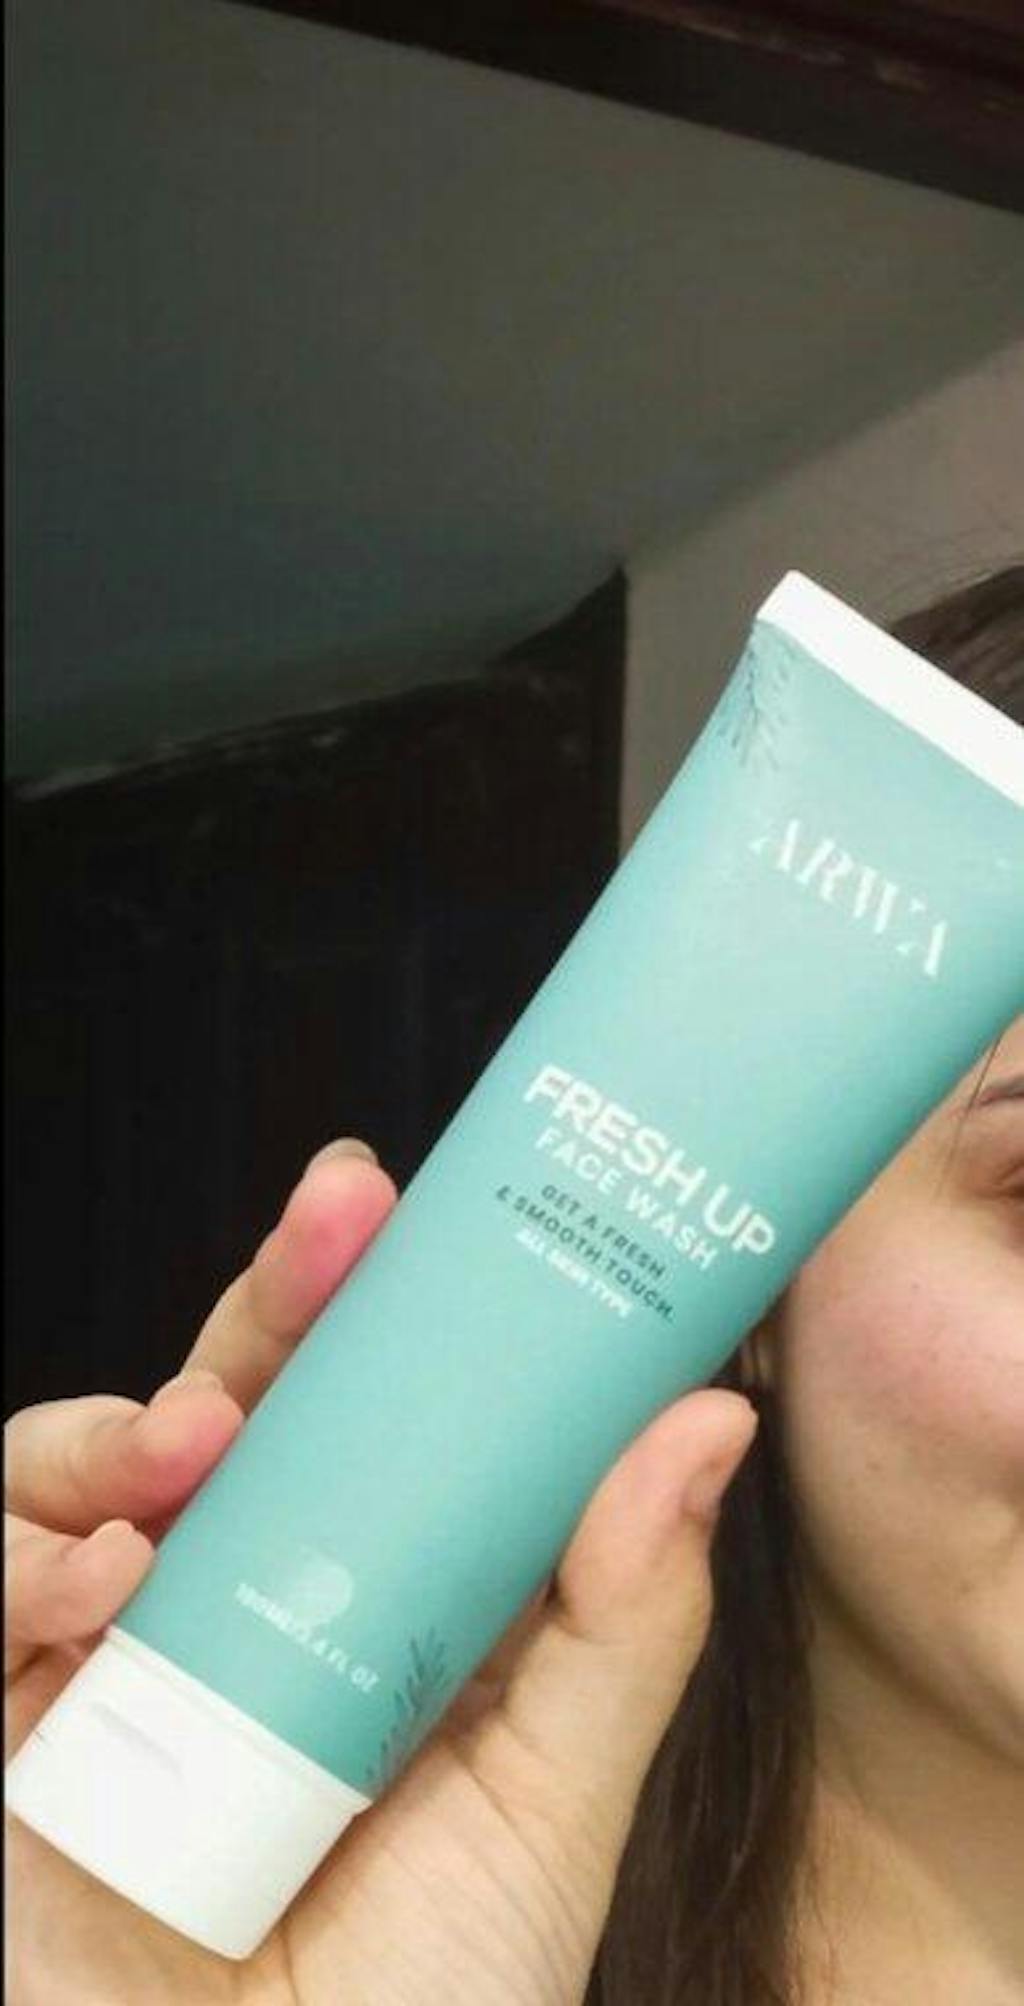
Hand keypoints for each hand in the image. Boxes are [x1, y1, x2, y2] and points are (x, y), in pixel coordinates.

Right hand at [5, 1139, 756, 2005]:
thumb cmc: (431, 2000)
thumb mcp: (553, 1801)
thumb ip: (627, 1621)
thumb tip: (710, 1420)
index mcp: (368, 1593)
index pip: (368, 1411)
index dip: (384, 1305)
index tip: (416, 1205)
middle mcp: (239, 1599)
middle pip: (236, 1399)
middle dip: (275, 1299)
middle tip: (334, 1221)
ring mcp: (119, 1656)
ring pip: (83, 1465)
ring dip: (125, 1420)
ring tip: (194, 1440)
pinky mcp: (16, 1723)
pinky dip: (27, 1559)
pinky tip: (102, 1581)